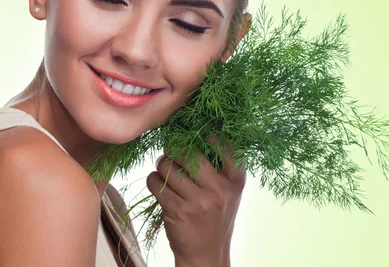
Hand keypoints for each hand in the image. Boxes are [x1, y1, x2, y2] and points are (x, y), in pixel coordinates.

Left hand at [146, 141, 245, 266]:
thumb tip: (191, 135)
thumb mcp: (228, 192)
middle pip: (188, 152)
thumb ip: (218, 167)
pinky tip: (159, 187)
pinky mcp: (177, 210)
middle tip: (171, 154)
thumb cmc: (215, 217)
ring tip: (165, 173)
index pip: (226, 147)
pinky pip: (155, 182)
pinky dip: (153, 181)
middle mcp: (219, 189)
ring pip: (167, 165)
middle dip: (174, 150)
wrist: (207, 254)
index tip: (197, 135)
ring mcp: (198, 200)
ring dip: (161, 166)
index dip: (208, 136)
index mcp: (235, 181)